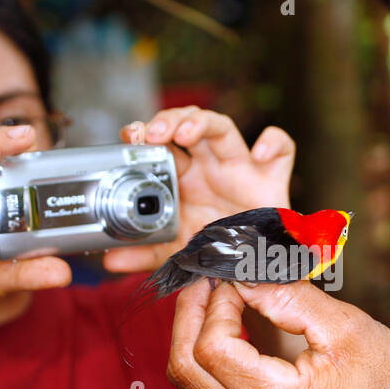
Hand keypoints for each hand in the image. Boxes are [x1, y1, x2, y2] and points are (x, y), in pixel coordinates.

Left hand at [104, 107, 294, 272]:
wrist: (255, 267)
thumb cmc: (216, 250)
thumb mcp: (175, 254)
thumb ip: (144, 254)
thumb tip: (108, 260)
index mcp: (185, 177)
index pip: (163, 142)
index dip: (144, 132)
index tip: (129, 137)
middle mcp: (209, 165)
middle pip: (188, 123)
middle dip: (168, 121)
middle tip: (151, 135)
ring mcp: (240, 167)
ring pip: (223, 127)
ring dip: (201, 122)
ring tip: (184, 134)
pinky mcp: (272, 177)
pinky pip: (281, 147)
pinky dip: (273, 142)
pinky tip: (259, 153)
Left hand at [167, 278, 389, 388]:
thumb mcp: (346, 327)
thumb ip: (287, 298)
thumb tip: (243, 274)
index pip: (212, 350)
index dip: (214, 303)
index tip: (235, 275)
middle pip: (187, 372)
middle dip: (188, 317)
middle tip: (207, 280)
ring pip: (196, 385)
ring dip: (196, 335)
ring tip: (219, 295)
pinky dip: (215, 355)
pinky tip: (237, 322)